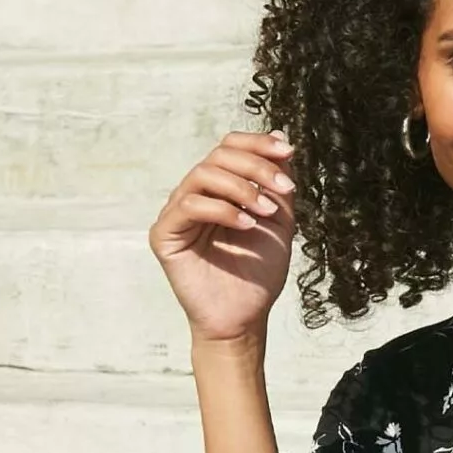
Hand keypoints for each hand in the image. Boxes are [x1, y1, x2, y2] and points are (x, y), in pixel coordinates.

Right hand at [148, 130, 295, 344]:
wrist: (244, 319)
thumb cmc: (259, 273)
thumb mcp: (279, 220)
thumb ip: (277, 180)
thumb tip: (279, 133)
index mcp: (219, 189)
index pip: (229, 147)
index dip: (257, 143)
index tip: (288, 152)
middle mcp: (195, 194)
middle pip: (218, 155)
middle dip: (256, 167)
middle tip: (284, 191)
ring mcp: (177, 212)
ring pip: (203, 174)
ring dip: (241, 188)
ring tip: (266, 212)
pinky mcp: (164, 233)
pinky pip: (189, 205)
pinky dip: (223, 209)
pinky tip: (247, 225)